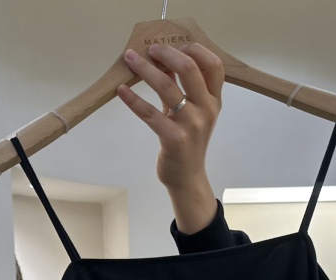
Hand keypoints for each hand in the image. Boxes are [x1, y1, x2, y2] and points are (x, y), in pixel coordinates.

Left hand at [117, 42, 223, 233]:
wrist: (187, 178)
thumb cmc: (188, 143)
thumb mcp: (192, 114)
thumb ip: (182, 88)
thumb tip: (162, 59)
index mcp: (214, 101)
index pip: (214, 66)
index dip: (195, 49)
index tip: (175, 45)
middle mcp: (207, 110)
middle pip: (190, 68)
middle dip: (166, 53)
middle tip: (149, 48)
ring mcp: (191, 125)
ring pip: (166, 86)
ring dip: (145, 68)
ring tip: (130, 59)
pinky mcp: (174, 139)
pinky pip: (149, 113)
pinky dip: (133, 99)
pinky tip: (121, 90)